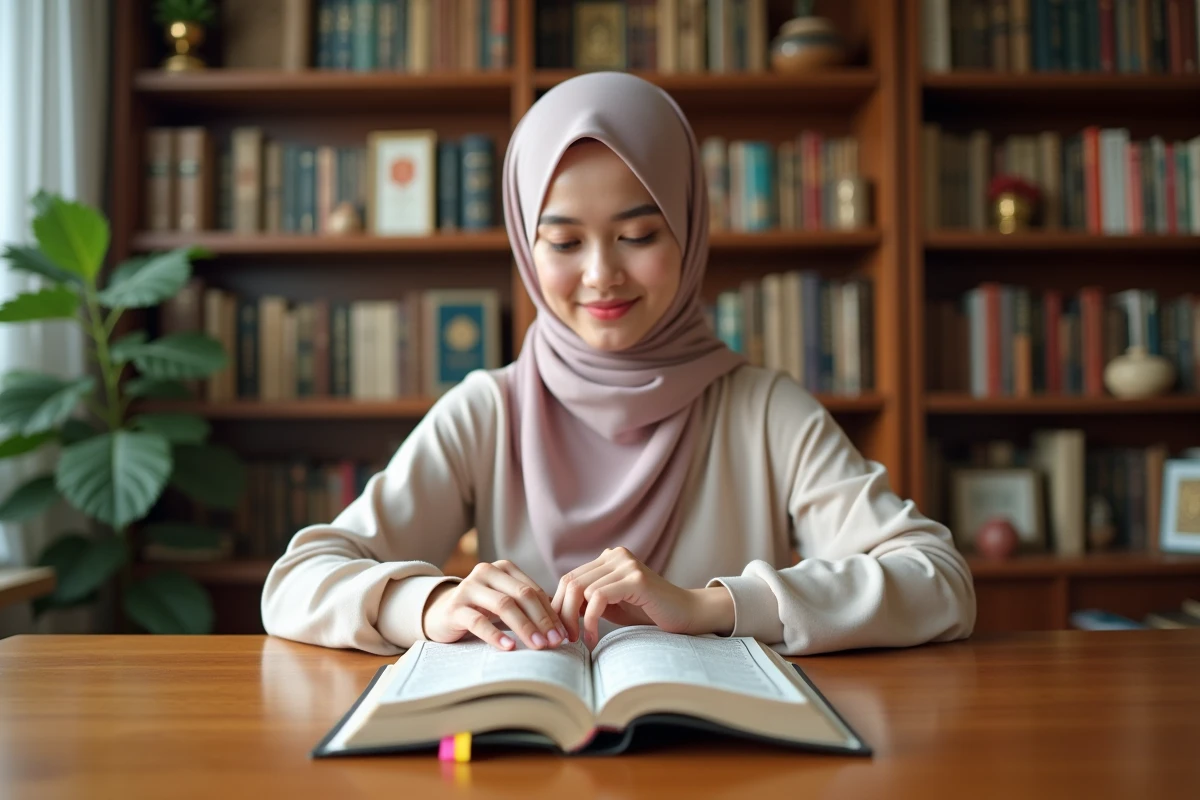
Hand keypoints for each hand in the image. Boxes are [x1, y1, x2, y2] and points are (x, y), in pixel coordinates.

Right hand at [422, 560, 568, 650]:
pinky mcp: (454, 608)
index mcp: (504, 568)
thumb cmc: (481, 609)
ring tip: (538, 646)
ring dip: (525, 627)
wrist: (440, 614)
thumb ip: (529, 607)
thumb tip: (563, 627)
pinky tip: (509, 647)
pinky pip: (478, 621)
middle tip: (555, 642)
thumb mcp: (505, 603)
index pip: (534, 590)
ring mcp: (469, 588)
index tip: (564, 634)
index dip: (551, 613)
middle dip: (542, 619)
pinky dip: (495, 634)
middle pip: (522, 595)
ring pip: (504, 605)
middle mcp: (486, 572)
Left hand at [551, 547, 734, 647]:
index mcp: (608, 558)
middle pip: (571, 582)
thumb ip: (586, 600)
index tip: (559, 631)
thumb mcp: (611, 605)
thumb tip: (553, 609)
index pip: (569, 578)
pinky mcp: (635, 578)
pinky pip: (598, 598)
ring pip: (581, 590)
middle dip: (561, 613)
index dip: (558, 605)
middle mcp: (615, 555)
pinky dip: (589, 620)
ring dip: (573, 620)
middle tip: (565, 639)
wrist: (687, 614)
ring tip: (579, 640)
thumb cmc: (649, 613)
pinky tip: (593, 638)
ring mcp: (626, 564)